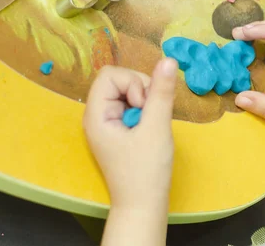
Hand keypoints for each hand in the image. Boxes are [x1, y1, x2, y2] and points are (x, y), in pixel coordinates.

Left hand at [84, 59, 177, 210]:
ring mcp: (107, 121)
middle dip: (142, 89)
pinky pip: (131, 103)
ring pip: (128, 90)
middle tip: (152, 114)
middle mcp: (97, 114)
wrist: (143, 204)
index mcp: (96, 114)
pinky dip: (146, 108)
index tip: (145, 107)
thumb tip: (168, 59)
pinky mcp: (118, 128)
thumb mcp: (157, 127)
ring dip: (146, 99)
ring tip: (152, 122)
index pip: (110, 75)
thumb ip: (162, 92)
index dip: (133, 83)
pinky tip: (152, 126)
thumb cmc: (146, 169)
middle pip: (119, 79)